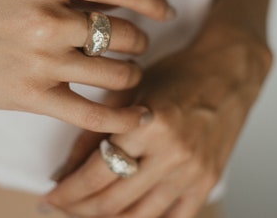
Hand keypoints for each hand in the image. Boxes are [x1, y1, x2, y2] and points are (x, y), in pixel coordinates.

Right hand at [0, 0, 173, 132]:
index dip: (154, 3)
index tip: (168, 12)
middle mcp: (48, 18)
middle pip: (125, 35)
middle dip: (140, 43)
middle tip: (134, 47)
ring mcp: (41, 60)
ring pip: (118, 74)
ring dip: (134, 74)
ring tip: (129, 73)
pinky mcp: (35, 97)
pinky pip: (92, 114)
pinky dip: (123, 118)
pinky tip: (140, 116)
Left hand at [44, 23, 271, 217]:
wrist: (226, 73)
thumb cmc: (178, 74)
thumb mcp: (131, 91)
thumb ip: (97, 129)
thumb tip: (67, 169)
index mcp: (150, 125)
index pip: (96, 173)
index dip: (67, 191)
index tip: (50, 195)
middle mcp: (173, 154)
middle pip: (113, 201)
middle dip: (79, 208)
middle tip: (63, 204)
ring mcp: (194, 172)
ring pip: (139, 216)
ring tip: (88, 210)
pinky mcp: (208, 181)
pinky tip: (124, 216)